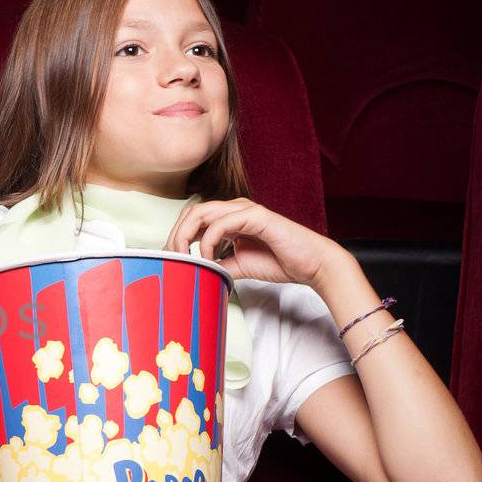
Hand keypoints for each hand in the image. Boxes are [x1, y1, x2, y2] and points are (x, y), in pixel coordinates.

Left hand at [164, 198, 347, 289]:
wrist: (311, 265)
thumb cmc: (279, 262)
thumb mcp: (237, 266)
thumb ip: (216, 265)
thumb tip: (195, 272)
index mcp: (229, 218)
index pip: (192, 219)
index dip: (176, 237)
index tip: (171, 259)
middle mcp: (235, 209)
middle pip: (191, 212)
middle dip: (176, 235)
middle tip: (172, 259)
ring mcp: (245, 210)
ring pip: (202, 213)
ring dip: (186, 236)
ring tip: (185, 258)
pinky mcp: (256, 216)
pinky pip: (222, 222)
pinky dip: (209, 240)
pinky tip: (209, 256)